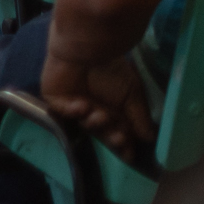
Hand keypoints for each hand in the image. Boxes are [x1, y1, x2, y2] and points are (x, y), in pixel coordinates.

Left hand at [41, 38, 154, 157]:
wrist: (88, 47)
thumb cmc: (111, 68)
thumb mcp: (132, 93)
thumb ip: (138, 116)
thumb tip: (149, 139)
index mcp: (113, 109)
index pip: (118, 132)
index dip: (124, 145)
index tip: (130, 156)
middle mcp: (93, 109)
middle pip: (101, 133)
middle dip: (111, 138)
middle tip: (119, 138)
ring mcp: (73, 105)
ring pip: (84, 125)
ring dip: (95, 122)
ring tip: (101, 114)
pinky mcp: (54, 98)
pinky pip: (63, 113)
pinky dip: (74, 111)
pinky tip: (82, 105)